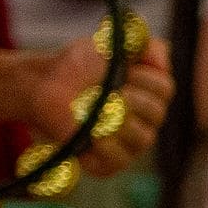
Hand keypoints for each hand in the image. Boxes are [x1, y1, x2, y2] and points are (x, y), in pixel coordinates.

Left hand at [32, 35, 171, 177]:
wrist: (43, 85)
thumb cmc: (78, 64)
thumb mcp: (110, 44)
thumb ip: (142, 44)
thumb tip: (164, 58)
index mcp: (151, 93)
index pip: (164, 88)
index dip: (144, 78)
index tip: (122, 71)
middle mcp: (146, 120)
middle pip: (156, 114)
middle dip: (130, 99)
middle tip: (106, 92)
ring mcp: (129, 144)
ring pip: (142, 139)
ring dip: (117, 121)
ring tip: (96, 111)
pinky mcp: (108, 164)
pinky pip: (118, 161)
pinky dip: (104, 146)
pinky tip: (89, 133)